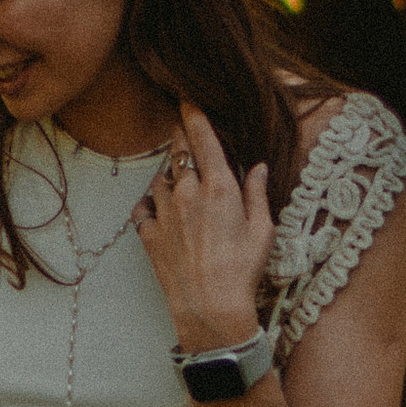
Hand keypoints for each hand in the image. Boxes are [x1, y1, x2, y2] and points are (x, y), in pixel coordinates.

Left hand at [135, 101, 273, 351]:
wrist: (210, 309)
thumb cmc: (242, 271)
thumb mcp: (262, 230)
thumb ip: (257, 193)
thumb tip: (258, 167)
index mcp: (218, 187)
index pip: (202, 137)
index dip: (193, 113)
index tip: (187, 98)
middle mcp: (187, 193)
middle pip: (177, 152)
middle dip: (180, 140)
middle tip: (184, 135)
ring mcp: (164, 213)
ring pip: (160, 179)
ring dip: (169, 176)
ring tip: (181, 184)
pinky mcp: (149, 235)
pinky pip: (142, 208)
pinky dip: (149, 204)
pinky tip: (158, 209)